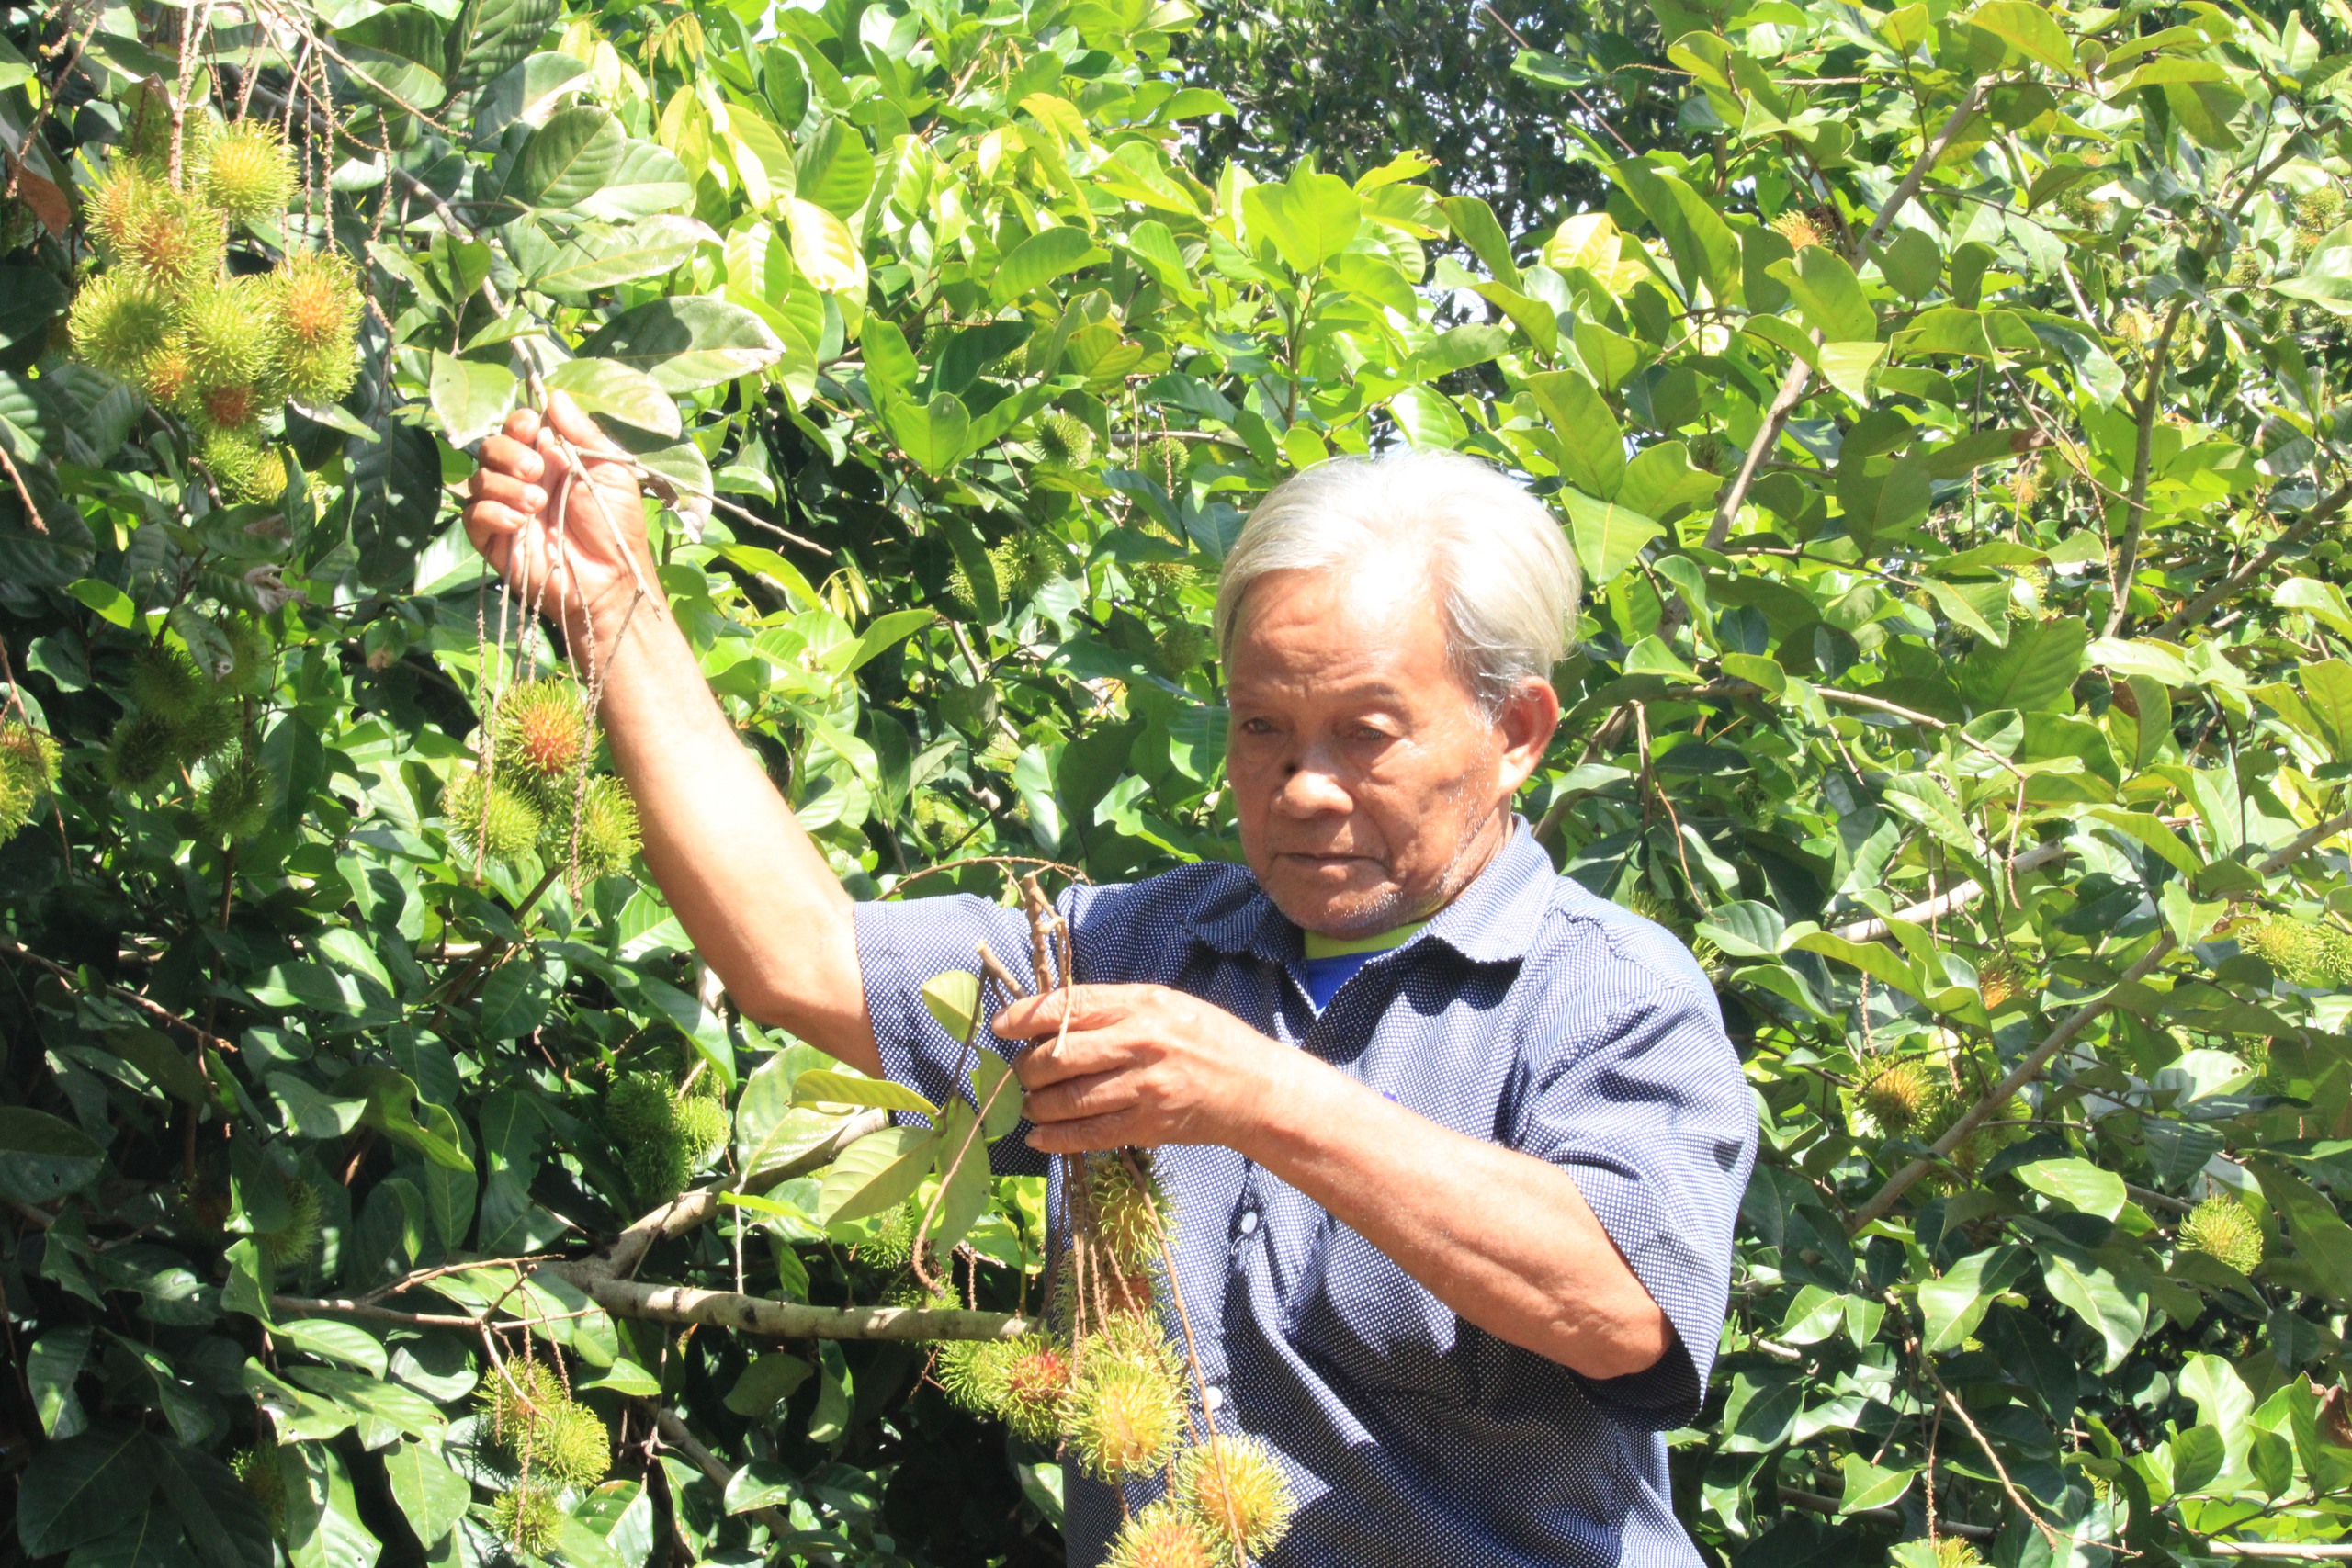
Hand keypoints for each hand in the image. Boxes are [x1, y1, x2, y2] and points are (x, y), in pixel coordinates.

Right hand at [461, 392, 654, 634]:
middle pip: (491, 447)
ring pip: (480, 478)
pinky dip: (492, 512)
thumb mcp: (611, 471)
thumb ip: (583, 434)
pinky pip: (474, 514)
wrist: (611, 579)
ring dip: (505, 484)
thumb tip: (556, 396)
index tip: (532, 427)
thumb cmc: (616, 525)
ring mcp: (507, 508)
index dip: (518, 422)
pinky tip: (518, 521)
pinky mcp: (494, 539)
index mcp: (551, 459)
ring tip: (537, 503)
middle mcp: (523, 480)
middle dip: (509, 451)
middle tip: (537, 471)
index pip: (518, 428)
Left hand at [990, 984, 1287, 1153]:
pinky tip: (1039, 1136)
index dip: (1024, 1017)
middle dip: (1026, 1068)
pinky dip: (1055, 1138)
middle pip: (1057, 1057)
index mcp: (1139, 1005)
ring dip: (1036, 1104)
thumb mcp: (1162, 1003)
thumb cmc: (1205, 1038)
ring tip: (1029, 1104)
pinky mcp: (1147, 1125)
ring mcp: (1142, 1087)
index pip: (1067, 1006)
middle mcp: (1138, 1043)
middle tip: (1022, 1072)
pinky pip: (1088, 1135)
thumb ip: (1110, 1007)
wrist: (1252, 1087)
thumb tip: (1049, 1018)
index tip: (1001, 1027)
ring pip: (1066, 1099)